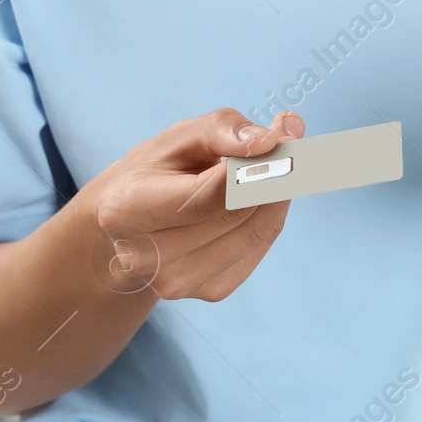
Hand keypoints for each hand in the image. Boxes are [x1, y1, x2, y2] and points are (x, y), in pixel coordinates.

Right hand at [79, 109, 304, 300]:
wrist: (133, 218)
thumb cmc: (159, 168)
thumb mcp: (182, 136)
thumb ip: (226, 130)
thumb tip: (273, 140)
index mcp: (128, 209)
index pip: (209, 197)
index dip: (255, 168)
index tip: (285, 139)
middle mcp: (146, 256)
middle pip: (239, 214)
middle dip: (276, 175)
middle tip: (293, 145)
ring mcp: (177, 281)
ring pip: (258, 231)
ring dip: (279, 194)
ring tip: (275, 167)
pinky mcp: (209, 291)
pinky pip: (260, 246)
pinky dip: (270, 216)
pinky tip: (257, 199)